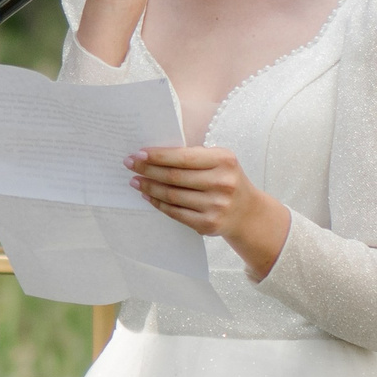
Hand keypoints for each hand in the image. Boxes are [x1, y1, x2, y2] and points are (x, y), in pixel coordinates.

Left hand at [128, 145, 292, 278]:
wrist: (247, 213)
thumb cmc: (226, 180)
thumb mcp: (219, 162)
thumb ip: (193, 157)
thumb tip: (153, 155)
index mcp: (224, 161)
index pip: (183, 157)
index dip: (157, 156)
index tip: (138, 153)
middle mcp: (222, 183)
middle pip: (174, 176)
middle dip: (148, 170)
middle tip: (130, 164)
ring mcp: (216, 205)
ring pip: (172, 195)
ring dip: (149, 188)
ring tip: (135, 181)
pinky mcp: (208, 224)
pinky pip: (175, 212)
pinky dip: (158, 203)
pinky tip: (148, 197)